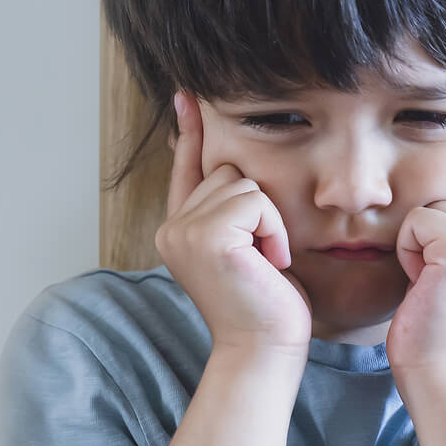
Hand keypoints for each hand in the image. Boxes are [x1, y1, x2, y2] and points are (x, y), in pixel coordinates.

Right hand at [155, 90, 314, 358]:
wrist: (264, 350)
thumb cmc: (268, 305)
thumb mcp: (250, 248)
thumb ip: (234, 210)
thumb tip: (232, 166)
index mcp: (179, 229)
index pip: (187, 166)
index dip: (190, 130)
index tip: (187, 94)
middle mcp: (172, 227)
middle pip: (227, 169)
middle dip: (258, 205)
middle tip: (262, 255)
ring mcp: (183, 231)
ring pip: (242, 183)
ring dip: (268, 220)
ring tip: (265, 261)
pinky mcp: (205, 236)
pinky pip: (254, 200)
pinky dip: (273, 229)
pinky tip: (270, 262)